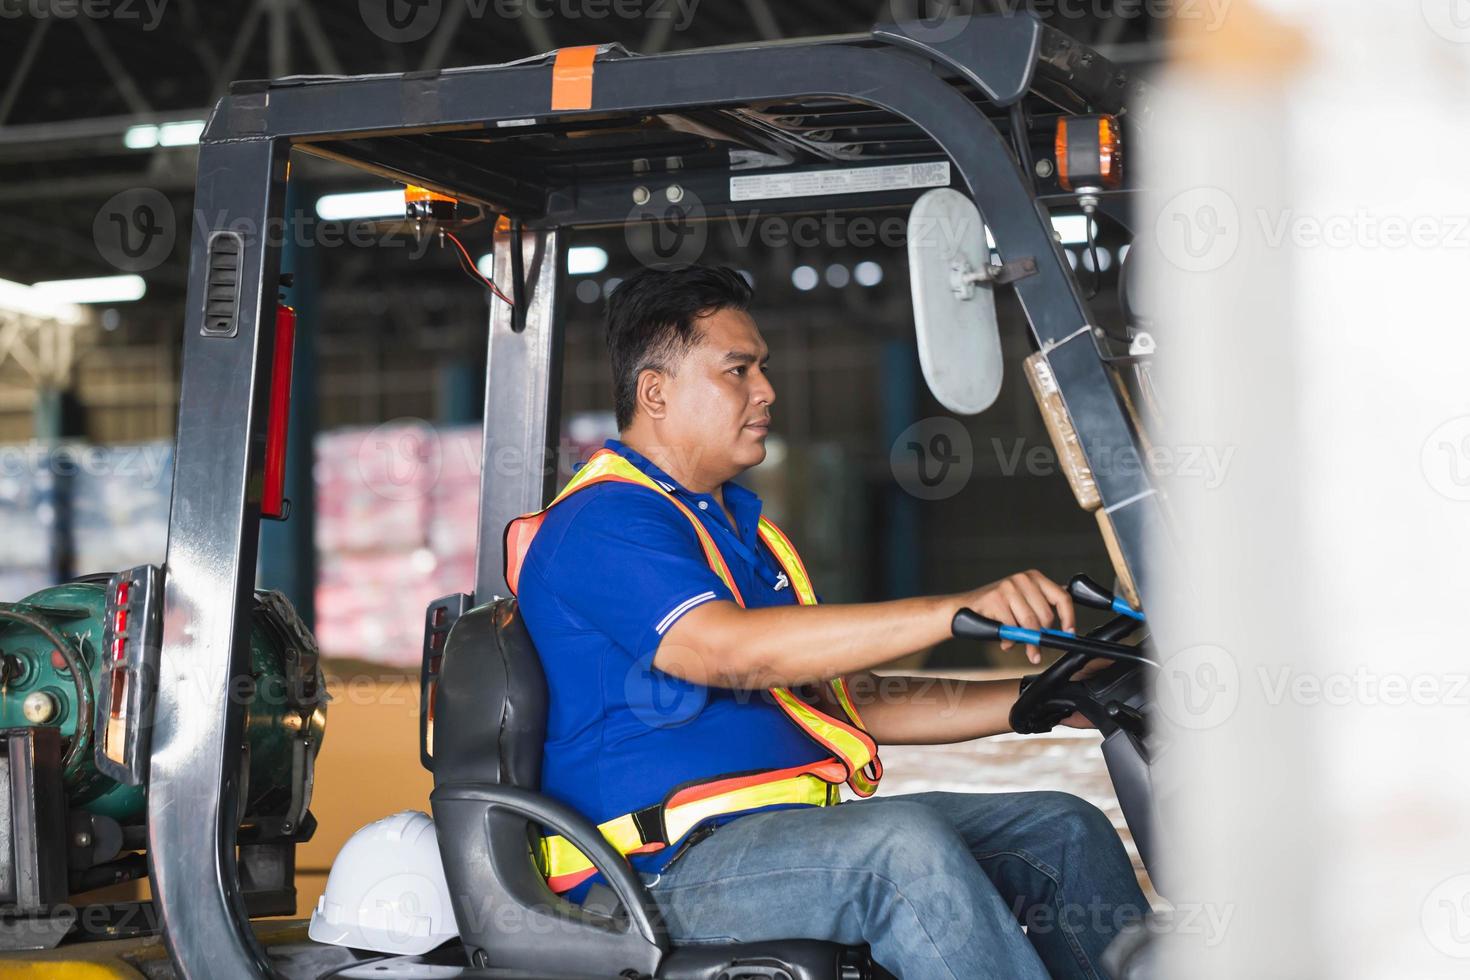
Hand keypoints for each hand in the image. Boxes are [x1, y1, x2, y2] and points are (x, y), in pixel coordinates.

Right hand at [959, 570, 1075, 665]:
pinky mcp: (996, 599)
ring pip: (1030, 623)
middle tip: (1036, 647)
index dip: (1069, 618)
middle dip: (1042, 635)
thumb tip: (1065, 629)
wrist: (962, 609)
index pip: (1062, 597)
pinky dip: (1010, 640)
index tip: (1069, 633)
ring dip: (1029, 643)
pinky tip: (1005, 640)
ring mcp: (1009, 587)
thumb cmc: (995, 609)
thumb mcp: (1022, 603)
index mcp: (1034, 577)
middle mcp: (1023, 579)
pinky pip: (1013, 627)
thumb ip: (1040, 609)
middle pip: (1046, 615)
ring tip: (1024, 649)